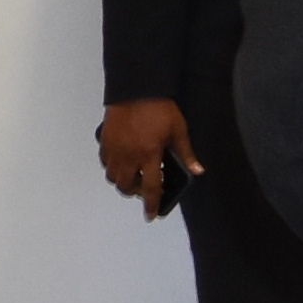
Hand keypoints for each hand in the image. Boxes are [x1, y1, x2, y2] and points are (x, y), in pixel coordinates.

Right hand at [96, 98, 201, 216]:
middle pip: (127, 187)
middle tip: (143, 187)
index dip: (152, 205)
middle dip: (135, 191)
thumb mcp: (178, 129)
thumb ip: (186, 153)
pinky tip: (121, 160)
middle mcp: (130, 155)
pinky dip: (112, 166)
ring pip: (113, 177)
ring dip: (122, 180)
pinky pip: (104, 162)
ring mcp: (115, 148)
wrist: (136, 87)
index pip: (151, 189)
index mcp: (149, 154)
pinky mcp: (105, 140)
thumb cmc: (158, 106)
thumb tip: (197, 170)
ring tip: (132, 174)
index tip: (151, 215)